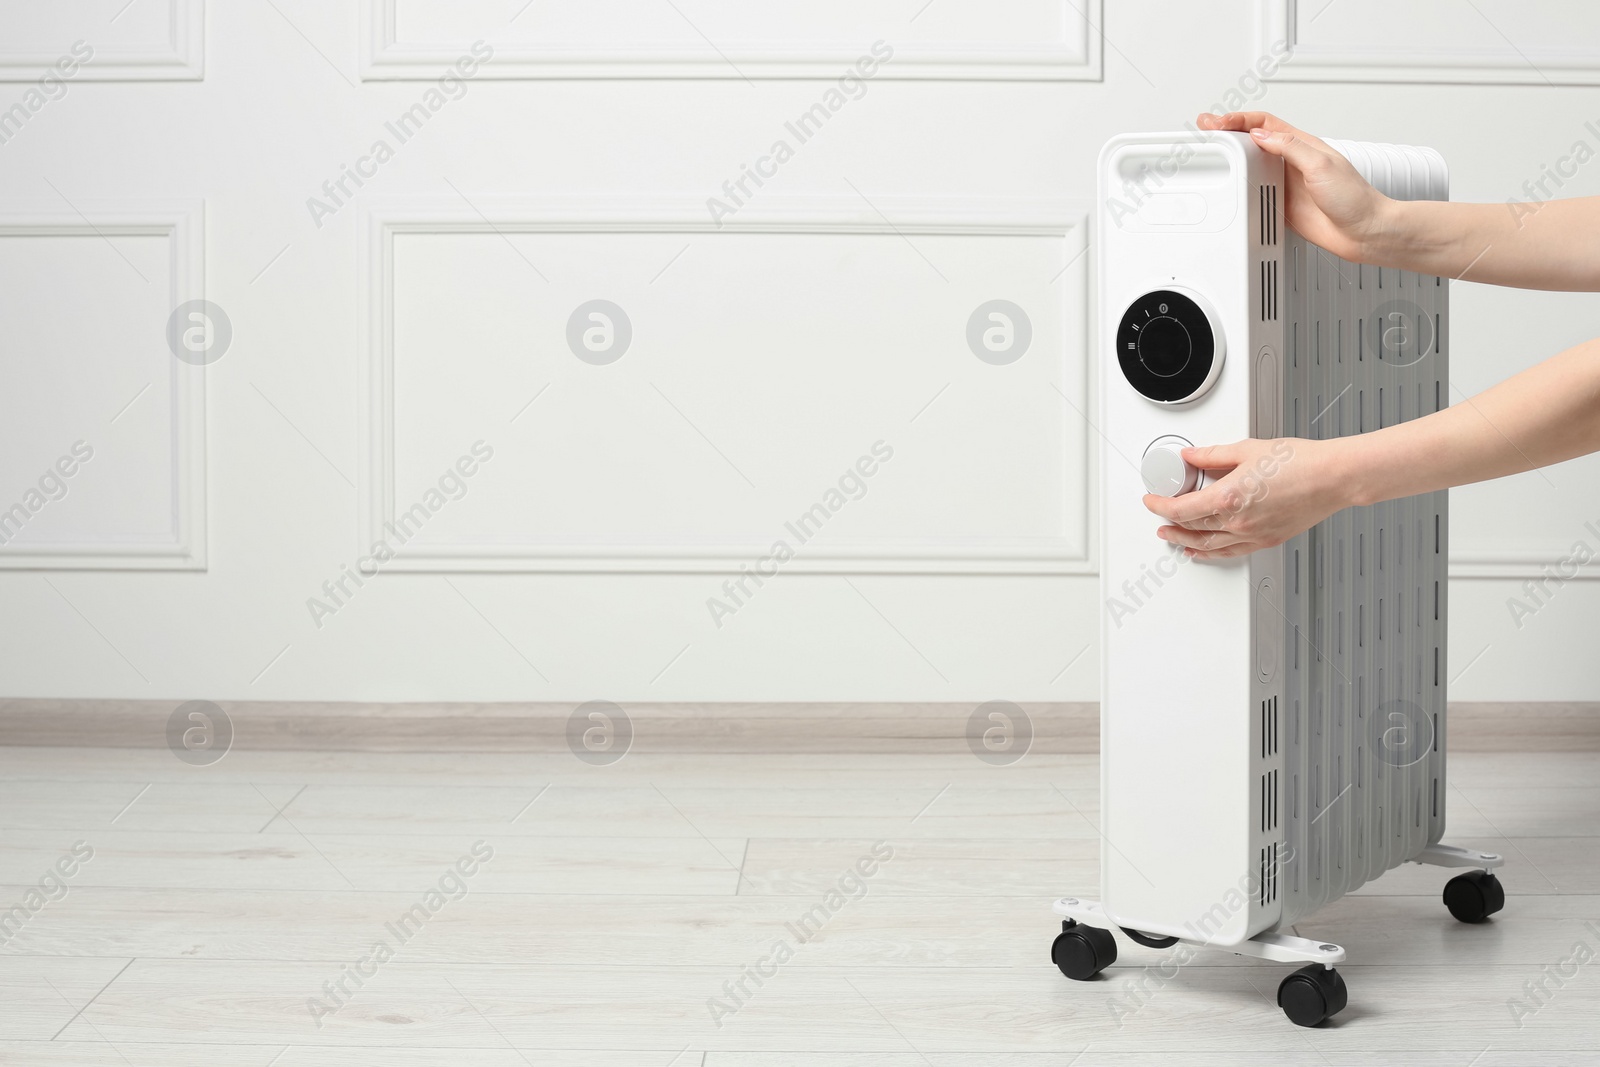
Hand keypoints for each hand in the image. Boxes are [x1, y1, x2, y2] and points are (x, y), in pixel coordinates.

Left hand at [1142, 437, 1353, 560]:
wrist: (1333, 478)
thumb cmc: (1301, 463)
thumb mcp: (1248, 450)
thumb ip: (1212, 455)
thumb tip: (1192, 457)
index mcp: (1229, 497)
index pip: (1181, 509)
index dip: (1160, 506)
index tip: (1152, 501)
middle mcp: (1238, 521)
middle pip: (1192, 528)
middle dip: (1170, 523)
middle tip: (1159, 518)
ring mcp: (1252, 534)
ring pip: (1208, 545)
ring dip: (1186, 541)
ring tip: (1173, 537)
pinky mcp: (1266, 540)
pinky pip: (1230, 553)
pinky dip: (1211, 554)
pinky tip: (1202, 552)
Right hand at [1196, 111, 1396, 262]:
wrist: (1363, 232)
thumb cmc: (1354, 198)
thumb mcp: (1321, 163)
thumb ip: (1289, 147)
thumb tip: (1260, 136)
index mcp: (1302, 146)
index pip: (1265, 124)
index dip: (1240, 119)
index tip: (1220, 122)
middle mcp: (1292, 163)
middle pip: (1253, 141)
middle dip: (1228, 133)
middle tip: (1207, 129)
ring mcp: (1285, 184)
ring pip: (1250, 166)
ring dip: (1231, 158)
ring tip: (1212, 150)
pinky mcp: (1281, 206)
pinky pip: (1254, 194)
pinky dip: (1240, 189)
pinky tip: (1231, 186)